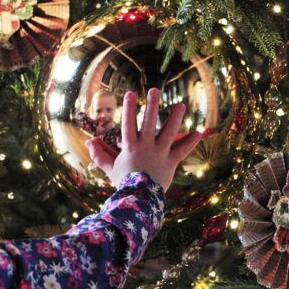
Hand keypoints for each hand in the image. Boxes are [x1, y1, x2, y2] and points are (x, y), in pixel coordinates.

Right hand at [86, 88, 202, 190]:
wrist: (140, 199)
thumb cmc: (124, 182)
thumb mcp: (110, 168)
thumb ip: (100, 154)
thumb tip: (89, 141)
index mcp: (130, 146)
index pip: (128, 124)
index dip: (129, 108)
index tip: (130, 93)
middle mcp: (146, 146)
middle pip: (150, 122)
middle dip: (152, 105)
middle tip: (155, 90)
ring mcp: (160, 153)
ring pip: (169, 132)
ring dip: (175, 118)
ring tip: (180, 105)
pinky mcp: (171, 162)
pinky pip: (182, 150)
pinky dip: (191, 141)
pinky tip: (199, 132)